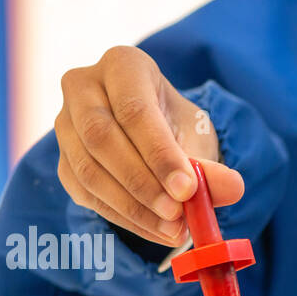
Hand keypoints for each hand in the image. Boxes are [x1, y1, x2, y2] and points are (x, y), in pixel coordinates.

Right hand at [54, 45, 243, 246]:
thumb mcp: (197, 136)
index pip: (134, 110)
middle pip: (101, 138)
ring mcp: (65, 124)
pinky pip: (86, 194)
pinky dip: (124, 218)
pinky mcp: (63, 160)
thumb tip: (234, 189)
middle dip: (142, 183)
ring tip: (174, 230)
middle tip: (177, 215)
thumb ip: (211, 164)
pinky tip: (157, 230)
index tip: (187, 190)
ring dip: (133, 208)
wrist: (152, 133)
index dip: (159, 154)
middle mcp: (82, 86)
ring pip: (89, 171)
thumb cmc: (175, 125)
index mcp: (122, 65)